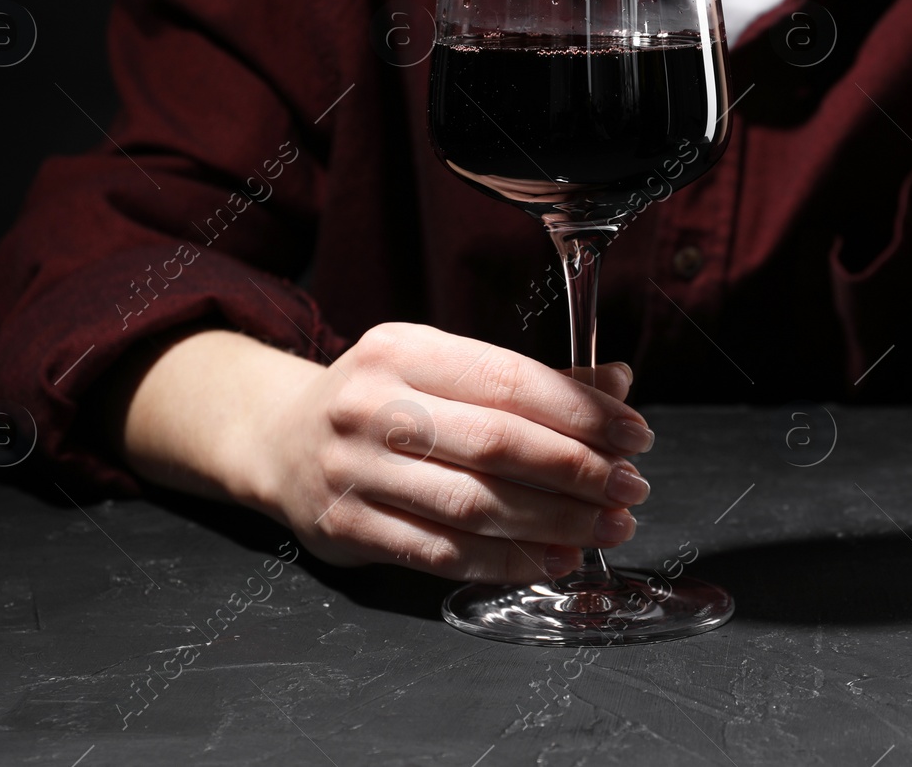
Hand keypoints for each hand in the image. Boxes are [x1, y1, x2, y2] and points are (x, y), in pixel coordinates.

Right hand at [233, 323, 653, 582]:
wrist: (277, 440)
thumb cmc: (381, 403)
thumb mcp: (440, 368)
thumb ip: (527, 381)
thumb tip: (616, 386)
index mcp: (403, 350)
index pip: (509, 381)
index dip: (582, 412)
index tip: (634, 434)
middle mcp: (373, 406)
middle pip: (497, 443)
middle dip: (578, 470)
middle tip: (630, 487)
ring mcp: (354, 470)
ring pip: (475, 504)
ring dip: (555, 521)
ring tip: (606, 526)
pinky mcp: (347, 527)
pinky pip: (443, 552)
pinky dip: (508, 561)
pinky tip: (553, 559)